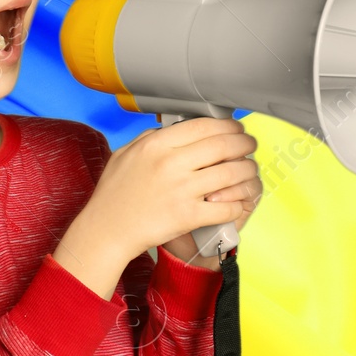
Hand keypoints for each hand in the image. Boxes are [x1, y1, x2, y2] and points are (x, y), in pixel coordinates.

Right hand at [78, 116, 257, 264]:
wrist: (106, 230)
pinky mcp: (188, 216)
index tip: (236, 129)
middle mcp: (171, 163)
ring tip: (249, 170)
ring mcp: (181, 190)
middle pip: (224, 145)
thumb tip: (174, 127)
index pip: (204, 125)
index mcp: (157, 144)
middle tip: (250, 146)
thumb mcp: (125, 154)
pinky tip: (238, 201)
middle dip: (244, 143)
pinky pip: (226, 206)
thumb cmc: (114, 194)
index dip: (228, 125)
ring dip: (247, 171)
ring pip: (231, 173)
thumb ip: (150, 137)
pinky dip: (238, 203)